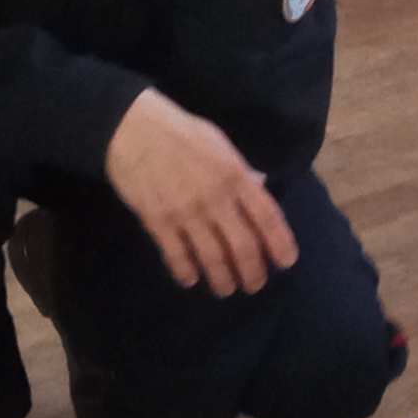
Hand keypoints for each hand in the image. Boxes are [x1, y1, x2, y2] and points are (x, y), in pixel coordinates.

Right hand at [104, 90, 296, 293]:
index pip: (267, 216)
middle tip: (254, 284)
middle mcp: (215, 198)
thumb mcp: (219, 143)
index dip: (280, 243)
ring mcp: (186, 212)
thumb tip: (260, 186)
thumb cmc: (179, 132)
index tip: (286, 262)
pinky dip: (186, 272)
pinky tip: (190, 279)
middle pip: (243, 246)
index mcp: (234, 175)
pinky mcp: (158, 222)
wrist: (131, 129)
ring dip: (223, 279)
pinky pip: (177, 256)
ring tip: (226, 288)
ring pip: (212, 258)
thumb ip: (240, 169)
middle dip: (252, 272)